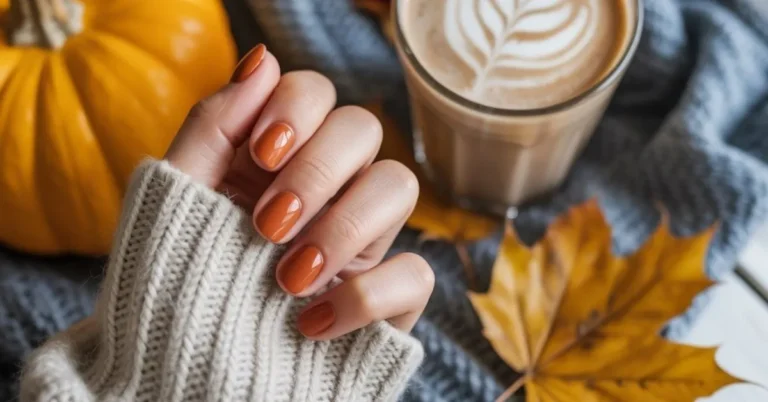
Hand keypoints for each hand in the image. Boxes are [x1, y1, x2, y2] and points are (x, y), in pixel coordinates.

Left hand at [164, 45, 433, 339]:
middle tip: (268, 225)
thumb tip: (262, 57)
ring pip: (401, 185)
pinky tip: (308, 323)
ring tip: (287, 278)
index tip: (259, 153)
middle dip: (316, 170)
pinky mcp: (387, 297)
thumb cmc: (176, 289)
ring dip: (345, 226)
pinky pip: (414, 273)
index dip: (297, 109)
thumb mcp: (178, 203)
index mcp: (277, 160)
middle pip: (363, 128)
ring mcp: (362, 241)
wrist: (185, 378)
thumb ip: (212, 126)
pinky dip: (361, 298)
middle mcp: (327, 190)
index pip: (315, 93)